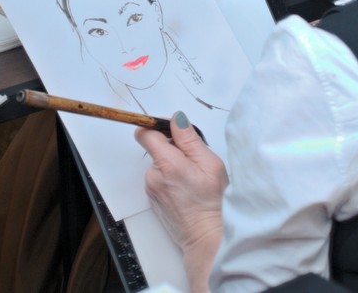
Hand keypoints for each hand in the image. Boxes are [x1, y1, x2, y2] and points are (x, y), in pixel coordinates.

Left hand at [136, 115, 226, 291]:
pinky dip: (170, 180)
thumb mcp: (209, 164)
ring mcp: (151, 190)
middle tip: (195, 161)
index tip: (171, 130)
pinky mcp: (153, 200)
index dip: (156, 127)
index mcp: (167, 163)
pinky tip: (186, 190)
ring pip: (159, 165)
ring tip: (193, 179)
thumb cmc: (213, 202)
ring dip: (172, 166)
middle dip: (173, 149)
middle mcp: (153, 176)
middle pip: (155, 149)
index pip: (145, 134)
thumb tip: (176, 119)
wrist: (206, 238)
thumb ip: (190, 139)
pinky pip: (159, 180)